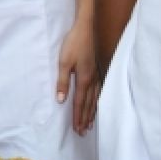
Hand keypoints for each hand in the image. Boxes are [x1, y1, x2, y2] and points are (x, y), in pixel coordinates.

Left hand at [55, 20, 99, 134]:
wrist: (87, 27)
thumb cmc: (74, 43)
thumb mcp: (63, 62)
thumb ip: (62, 82)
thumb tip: (61, 100)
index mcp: (83, 79)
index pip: (79, 103)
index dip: (77, 116)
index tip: (77, 129)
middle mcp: (92, 80)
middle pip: (89, 103)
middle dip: (85, 118)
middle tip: (83, 132)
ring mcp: (97, 74)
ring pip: (96, 98)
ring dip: (92, 112)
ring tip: (91, 124)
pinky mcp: (98, 68)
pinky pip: (100, 90)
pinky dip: (98, 100)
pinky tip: (98, 103)